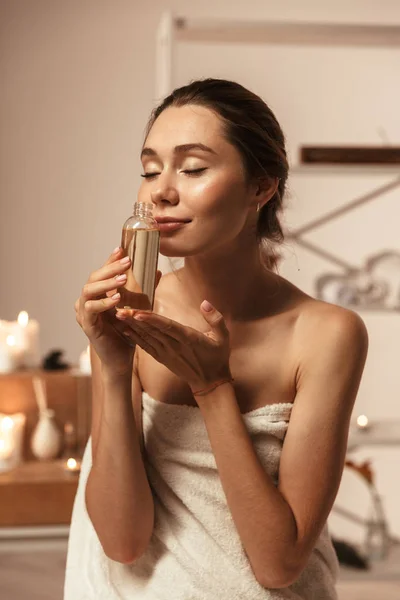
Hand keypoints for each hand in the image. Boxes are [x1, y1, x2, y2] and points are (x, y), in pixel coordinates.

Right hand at [75, 247, 160, 377]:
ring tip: (123, 279)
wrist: (121, 360)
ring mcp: (84, 313)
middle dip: (110, 267)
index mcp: (97, 295)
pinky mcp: (87, 325)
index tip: (122, 248)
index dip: (110, 259)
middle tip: (127, 261)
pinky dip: (104, 302)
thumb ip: (144, 290)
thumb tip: (157, 271)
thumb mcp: (137, 308)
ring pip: (88, 290)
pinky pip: (91, 309)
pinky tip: (117, 298)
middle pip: (93, 277)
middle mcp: (86, 301)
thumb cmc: (127, 333)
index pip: (102, 272)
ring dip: (106, 283)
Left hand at [115, 300, 231, 390]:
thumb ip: (215, 319)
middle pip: (152, 331)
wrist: (210, 382)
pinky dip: (135, 338)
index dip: (152, 319)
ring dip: (132, 327)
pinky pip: (146, 347)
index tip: (138, 312)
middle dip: (135, 320)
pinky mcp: (163, 358)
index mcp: (188, 339)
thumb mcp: (224, 337)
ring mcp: (167, 354)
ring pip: (147, 338)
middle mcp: (174, 346)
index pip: (167, 327)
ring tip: (118, 316)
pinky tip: (125, 330)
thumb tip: (205, 302)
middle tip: (119, 310)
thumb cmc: (218, 357)